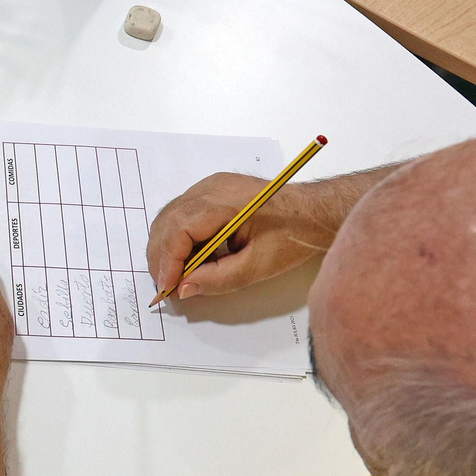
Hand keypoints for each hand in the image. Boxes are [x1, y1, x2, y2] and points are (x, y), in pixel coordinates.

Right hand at [146, 174, 335, 299]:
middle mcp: (210, 188)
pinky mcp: (210, 191)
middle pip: (167, 221)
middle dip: (161, 257)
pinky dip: (179, 239)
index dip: (168, 261)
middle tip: (167, 287)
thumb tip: (183, 289)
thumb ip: (218, 279)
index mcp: (225, 202)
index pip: (179, 228)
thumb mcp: (258, 266)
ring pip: (170, 218)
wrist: (314, 211)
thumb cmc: (293, 236)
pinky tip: (191, 258)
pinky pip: (182, 214)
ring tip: (176, 276)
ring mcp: (208, 186)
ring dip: (167, 249)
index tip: (168, 288)